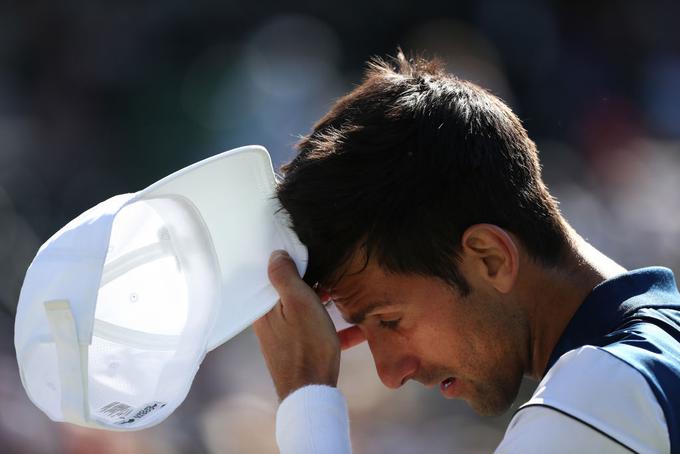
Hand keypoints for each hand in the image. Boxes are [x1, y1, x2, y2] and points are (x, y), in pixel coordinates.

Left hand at [253, 250, 340, 400]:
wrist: (312, 393)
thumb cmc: (305, 346)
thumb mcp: (298, 303)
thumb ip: (285, 277)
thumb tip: (276, 255)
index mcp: (265, 309)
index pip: (273, 278)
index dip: (291, 265)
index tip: (308, 258)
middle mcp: (271, 323)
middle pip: (291, 295)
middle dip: (312, 285)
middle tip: (332, 278)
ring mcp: (286, 338)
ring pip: (306, 313)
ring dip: (325, 305)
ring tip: (344, 298)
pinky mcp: (301, 351)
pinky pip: (318, 334)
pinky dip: (335, 330)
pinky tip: (357, 330)